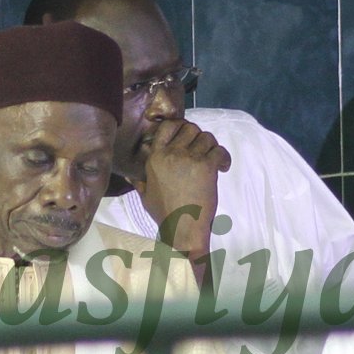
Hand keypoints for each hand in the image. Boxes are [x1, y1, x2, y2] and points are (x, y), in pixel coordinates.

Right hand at [136, 118, 231, 262]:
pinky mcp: (206, 166)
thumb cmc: (165, 213)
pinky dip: (223, 157)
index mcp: (155, 157)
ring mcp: (189, 158)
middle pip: (191, 128)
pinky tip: (222, 167)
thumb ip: (140, 183)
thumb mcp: (145, 196)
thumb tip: (130, 177)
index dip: (180, 126)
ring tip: (213, 160)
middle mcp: (171, 153)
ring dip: (212, 147)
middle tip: (203, 151)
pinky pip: (219, 150)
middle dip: (199, 137)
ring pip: (206, 137)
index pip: (167, 126)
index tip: (187, 136)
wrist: (182, 227)